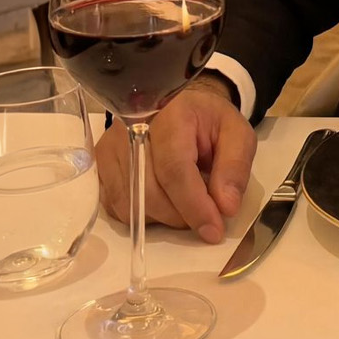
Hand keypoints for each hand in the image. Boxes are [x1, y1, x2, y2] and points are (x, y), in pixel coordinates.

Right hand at [95, 80, 255, 242]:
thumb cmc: (209, 121)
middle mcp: (131, 129)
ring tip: (185, 201)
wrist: (181, 107)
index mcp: (171, 114)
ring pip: (131, 205)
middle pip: (149, 192)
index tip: (213, 231)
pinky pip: (117, 206)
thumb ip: (235, 167)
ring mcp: (111, 147)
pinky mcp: (101, 164)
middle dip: (181, 215)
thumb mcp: (237, 134)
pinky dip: (143, 214)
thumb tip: (226, 208)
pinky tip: (164, 200)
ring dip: (163, 217)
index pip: (174, 169)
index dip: (193, 205)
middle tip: (205, 215)